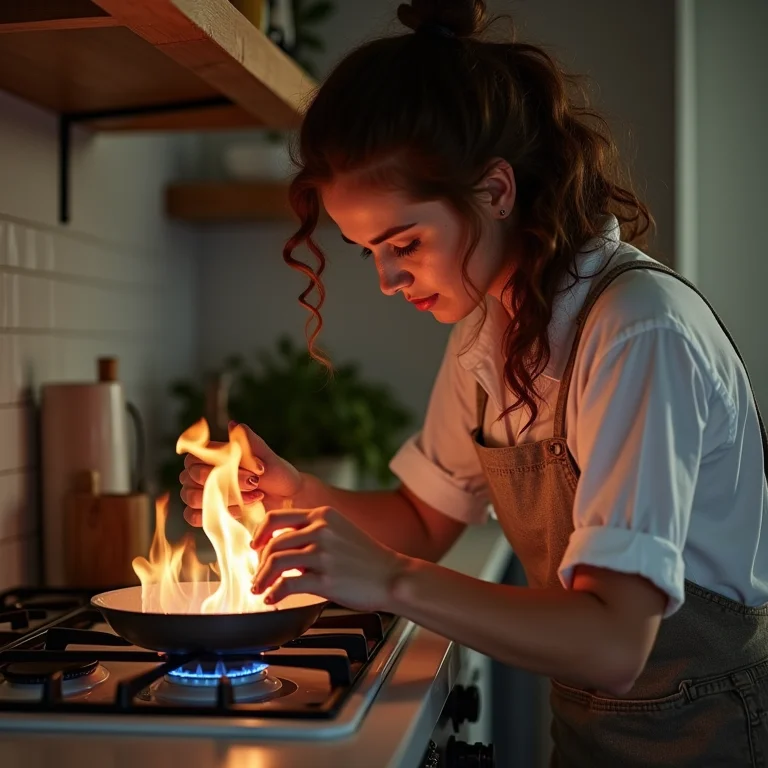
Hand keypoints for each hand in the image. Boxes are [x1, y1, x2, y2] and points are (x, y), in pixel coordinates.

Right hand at [179, 422, 303, 525]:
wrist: (287, 500)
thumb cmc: (275, 474)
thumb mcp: (267, 457)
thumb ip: (249, 442)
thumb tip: (233, 426)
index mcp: (210, 456)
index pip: (193, 457)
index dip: (217, 462)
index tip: (248, 466)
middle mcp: (200, 475)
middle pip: (191, 477)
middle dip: (226, 480)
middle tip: (255, 482)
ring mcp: (200, 496)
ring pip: (191, 497)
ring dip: (225, 498)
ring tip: (254, 496)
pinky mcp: (206, 516)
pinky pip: (193, 516)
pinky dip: (218, 513)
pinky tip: (241, 510)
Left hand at [250, 506, 406, 611]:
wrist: (394, 576)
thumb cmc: (367, 558)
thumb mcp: (341, 531)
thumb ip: (313, 532)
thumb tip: (282, 545)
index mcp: (323, 515)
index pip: (277, 517)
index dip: (259, 532)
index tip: (255, 546)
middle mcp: (321, 530)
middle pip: (272, 542)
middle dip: (259, 562)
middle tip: (257, 576)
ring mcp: (324, 554)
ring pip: (275, 561)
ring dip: (261, 577)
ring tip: (259, 589)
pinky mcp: (326, 579)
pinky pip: (288, 583)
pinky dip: (274, 592)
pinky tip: (272, 598)